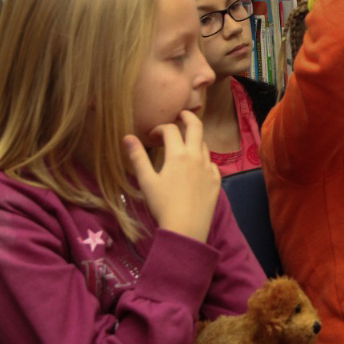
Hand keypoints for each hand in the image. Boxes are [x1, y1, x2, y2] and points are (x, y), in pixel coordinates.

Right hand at [124, 111, 220, 242]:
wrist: (186, 229)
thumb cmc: (162, 205)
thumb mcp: (146, 181)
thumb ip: (138, 157)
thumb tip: (127, 137)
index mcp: (178, 155)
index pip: (170, 130)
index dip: (160, 128)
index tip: (152, 136)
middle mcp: (196, 157)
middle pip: (196, 127)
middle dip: (188, 117)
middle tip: (181, 115)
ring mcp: (209, 168)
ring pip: (204, 145)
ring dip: (195, 139)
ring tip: (185, 143)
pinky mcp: (216, 180)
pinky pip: (211, 163)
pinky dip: (203, 159)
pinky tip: (196, 166)